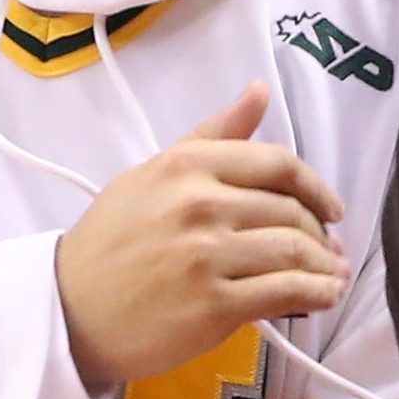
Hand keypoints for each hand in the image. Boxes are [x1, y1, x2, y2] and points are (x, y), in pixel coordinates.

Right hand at [55, 81, 346, 389]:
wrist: (69, 308)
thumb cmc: (110, 241)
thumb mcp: (152, 175)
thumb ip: (211, 136)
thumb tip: (259, 90)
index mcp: (185, 165)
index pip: (276, 163)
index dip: (315, 187)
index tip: (329, 208)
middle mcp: (198, 204)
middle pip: (291, 211)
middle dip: (320, 233)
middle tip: (327, 249)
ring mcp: (207, 256)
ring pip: (295, 251)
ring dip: (324, 266)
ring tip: (329, 276)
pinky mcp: (213, 304)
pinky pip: (286, 293)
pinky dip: (316, 295)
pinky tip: (322, 297)